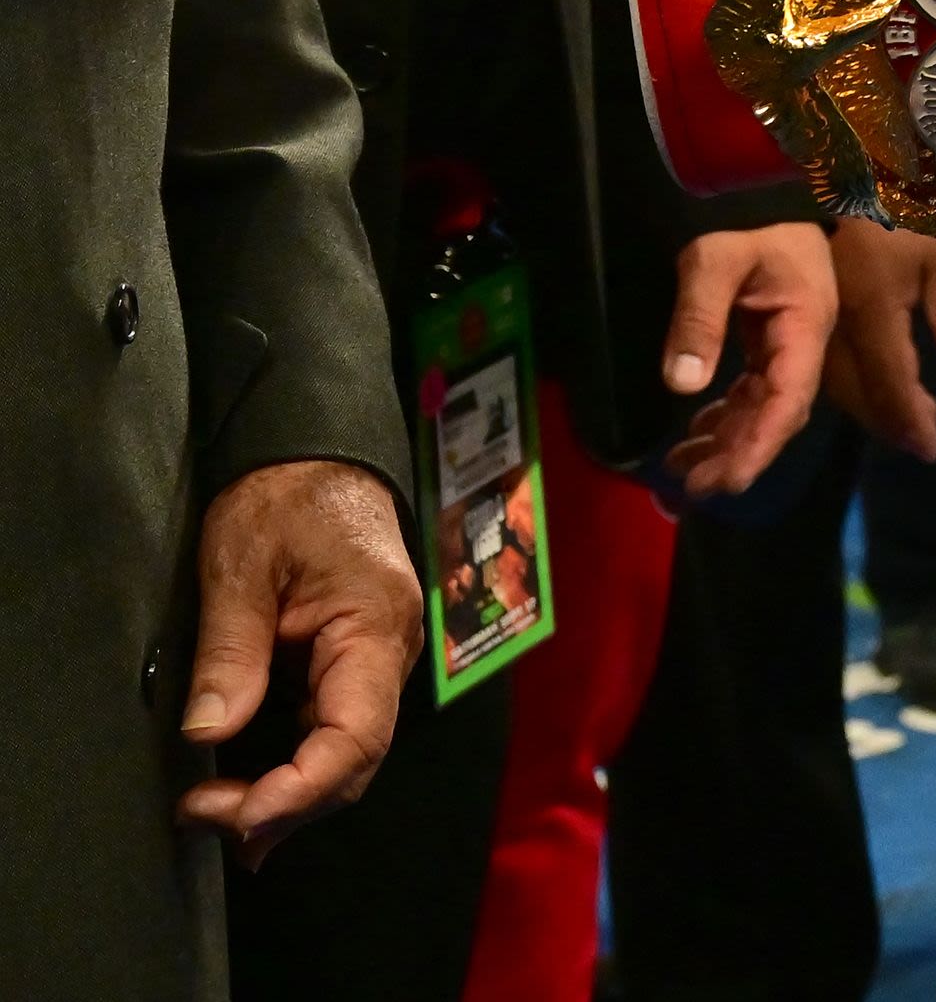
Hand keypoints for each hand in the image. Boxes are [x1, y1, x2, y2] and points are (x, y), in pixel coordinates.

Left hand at [175, 457, 415, 863]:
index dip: (299, 790)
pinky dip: (291, 772)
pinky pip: (332, 733)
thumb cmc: (285, 499)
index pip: (354, 737)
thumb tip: (208, 733)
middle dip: (284, 805)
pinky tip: (249, 796)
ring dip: (285, 796)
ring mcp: (375, 664)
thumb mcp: (241, 564)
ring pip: (344, 756)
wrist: (318, 459)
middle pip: (354, 762)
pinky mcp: (352, 666)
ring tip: (213, 816)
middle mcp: (389, 656)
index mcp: (374, 628)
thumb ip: (231, 650)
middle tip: (202, 819)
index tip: (237, 816)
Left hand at [657, 221, 835, 498]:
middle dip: (741, 454)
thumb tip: (681, 384)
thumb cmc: (743, 221)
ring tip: (683, 473)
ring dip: (728, 442)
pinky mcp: (767, 343)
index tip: (730, 478)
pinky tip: (694, 439)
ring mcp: (786, 345)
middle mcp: (803, 343)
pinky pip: (749, 392)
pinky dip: (724, 419)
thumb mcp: (714, 260)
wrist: (759, 191)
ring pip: (762, 408)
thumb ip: (699, 318)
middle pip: (778, 413)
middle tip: (696, 488)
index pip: (789, 397)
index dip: (761, 442)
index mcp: (805, 324)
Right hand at [825, 218, 935, 460]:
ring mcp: (817, 314)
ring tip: (911, 417)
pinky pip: (826, 358)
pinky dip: (854, 380)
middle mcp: (834, 321)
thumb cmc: (907, 205)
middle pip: (858, 391)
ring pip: (837, 379)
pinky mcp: (810, 304)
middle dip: (890, 421)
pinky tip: (879, 382)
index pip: (890, 382)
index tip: (930, 449)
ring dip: (872, 404)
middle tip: (922, 440)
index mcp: (870, 309)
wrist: (847, 166)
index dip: (909, 420)